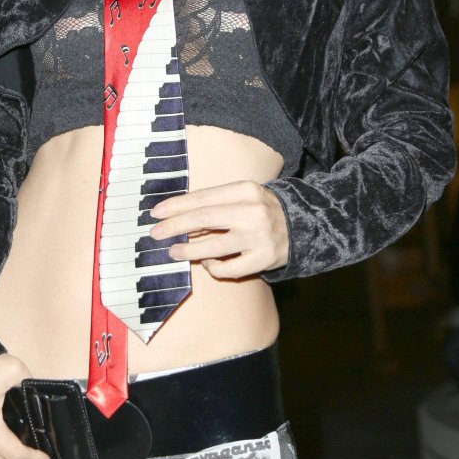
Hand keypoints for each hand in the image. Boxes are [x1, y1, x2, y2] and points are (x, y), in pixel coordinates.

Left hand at [148, 179, 288, 278]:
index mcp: (246, 190)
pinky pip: (227, 268)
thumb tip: (177, 214)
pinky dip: (212, 267)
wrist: (304, 227)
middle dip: (174, 226)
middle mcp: (253, 211)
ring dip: (187, 250)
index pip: (203, 197)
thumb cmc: (264, 210)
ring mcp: (259, 237)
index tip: (156, 212)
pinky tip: (208, 262)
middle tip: (155, 233)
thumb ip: (217, 202)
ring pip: (212, 247)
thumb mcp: (245, 196)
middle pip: (204, 218)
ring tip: (173, 251)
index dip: (176, 206)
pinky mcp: (264, 259)